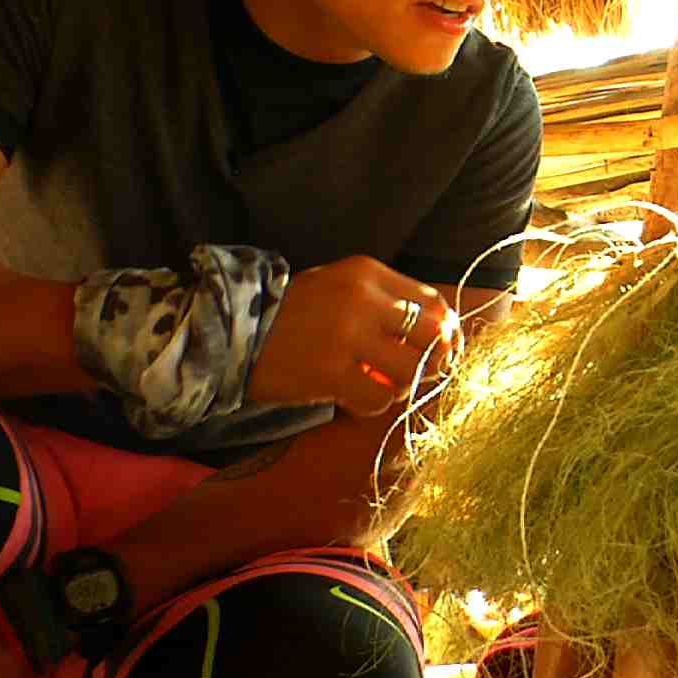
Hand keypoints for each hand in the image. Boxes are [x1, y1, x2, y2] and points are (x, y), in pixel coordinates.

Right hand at [250, 255, 458, 416]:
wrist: (231, 330)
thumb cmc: (292, 313)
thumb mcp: (340, 288)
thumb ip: (386, 302)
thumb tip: (442, 332)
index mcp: (367, 272)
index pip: (434, 302)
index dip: (447, 333)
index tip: (442, 350)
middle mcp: (362, 298)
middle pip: (434, 335)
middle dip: (436, 360)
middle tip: (420, 374)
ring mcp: (347, 336)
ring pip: (413, 370)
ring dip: (404, 386)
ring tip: (381, 385)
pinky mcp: (330, 372)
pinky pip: (379, 398)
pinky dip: (374, 405)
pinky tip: (354, 398)